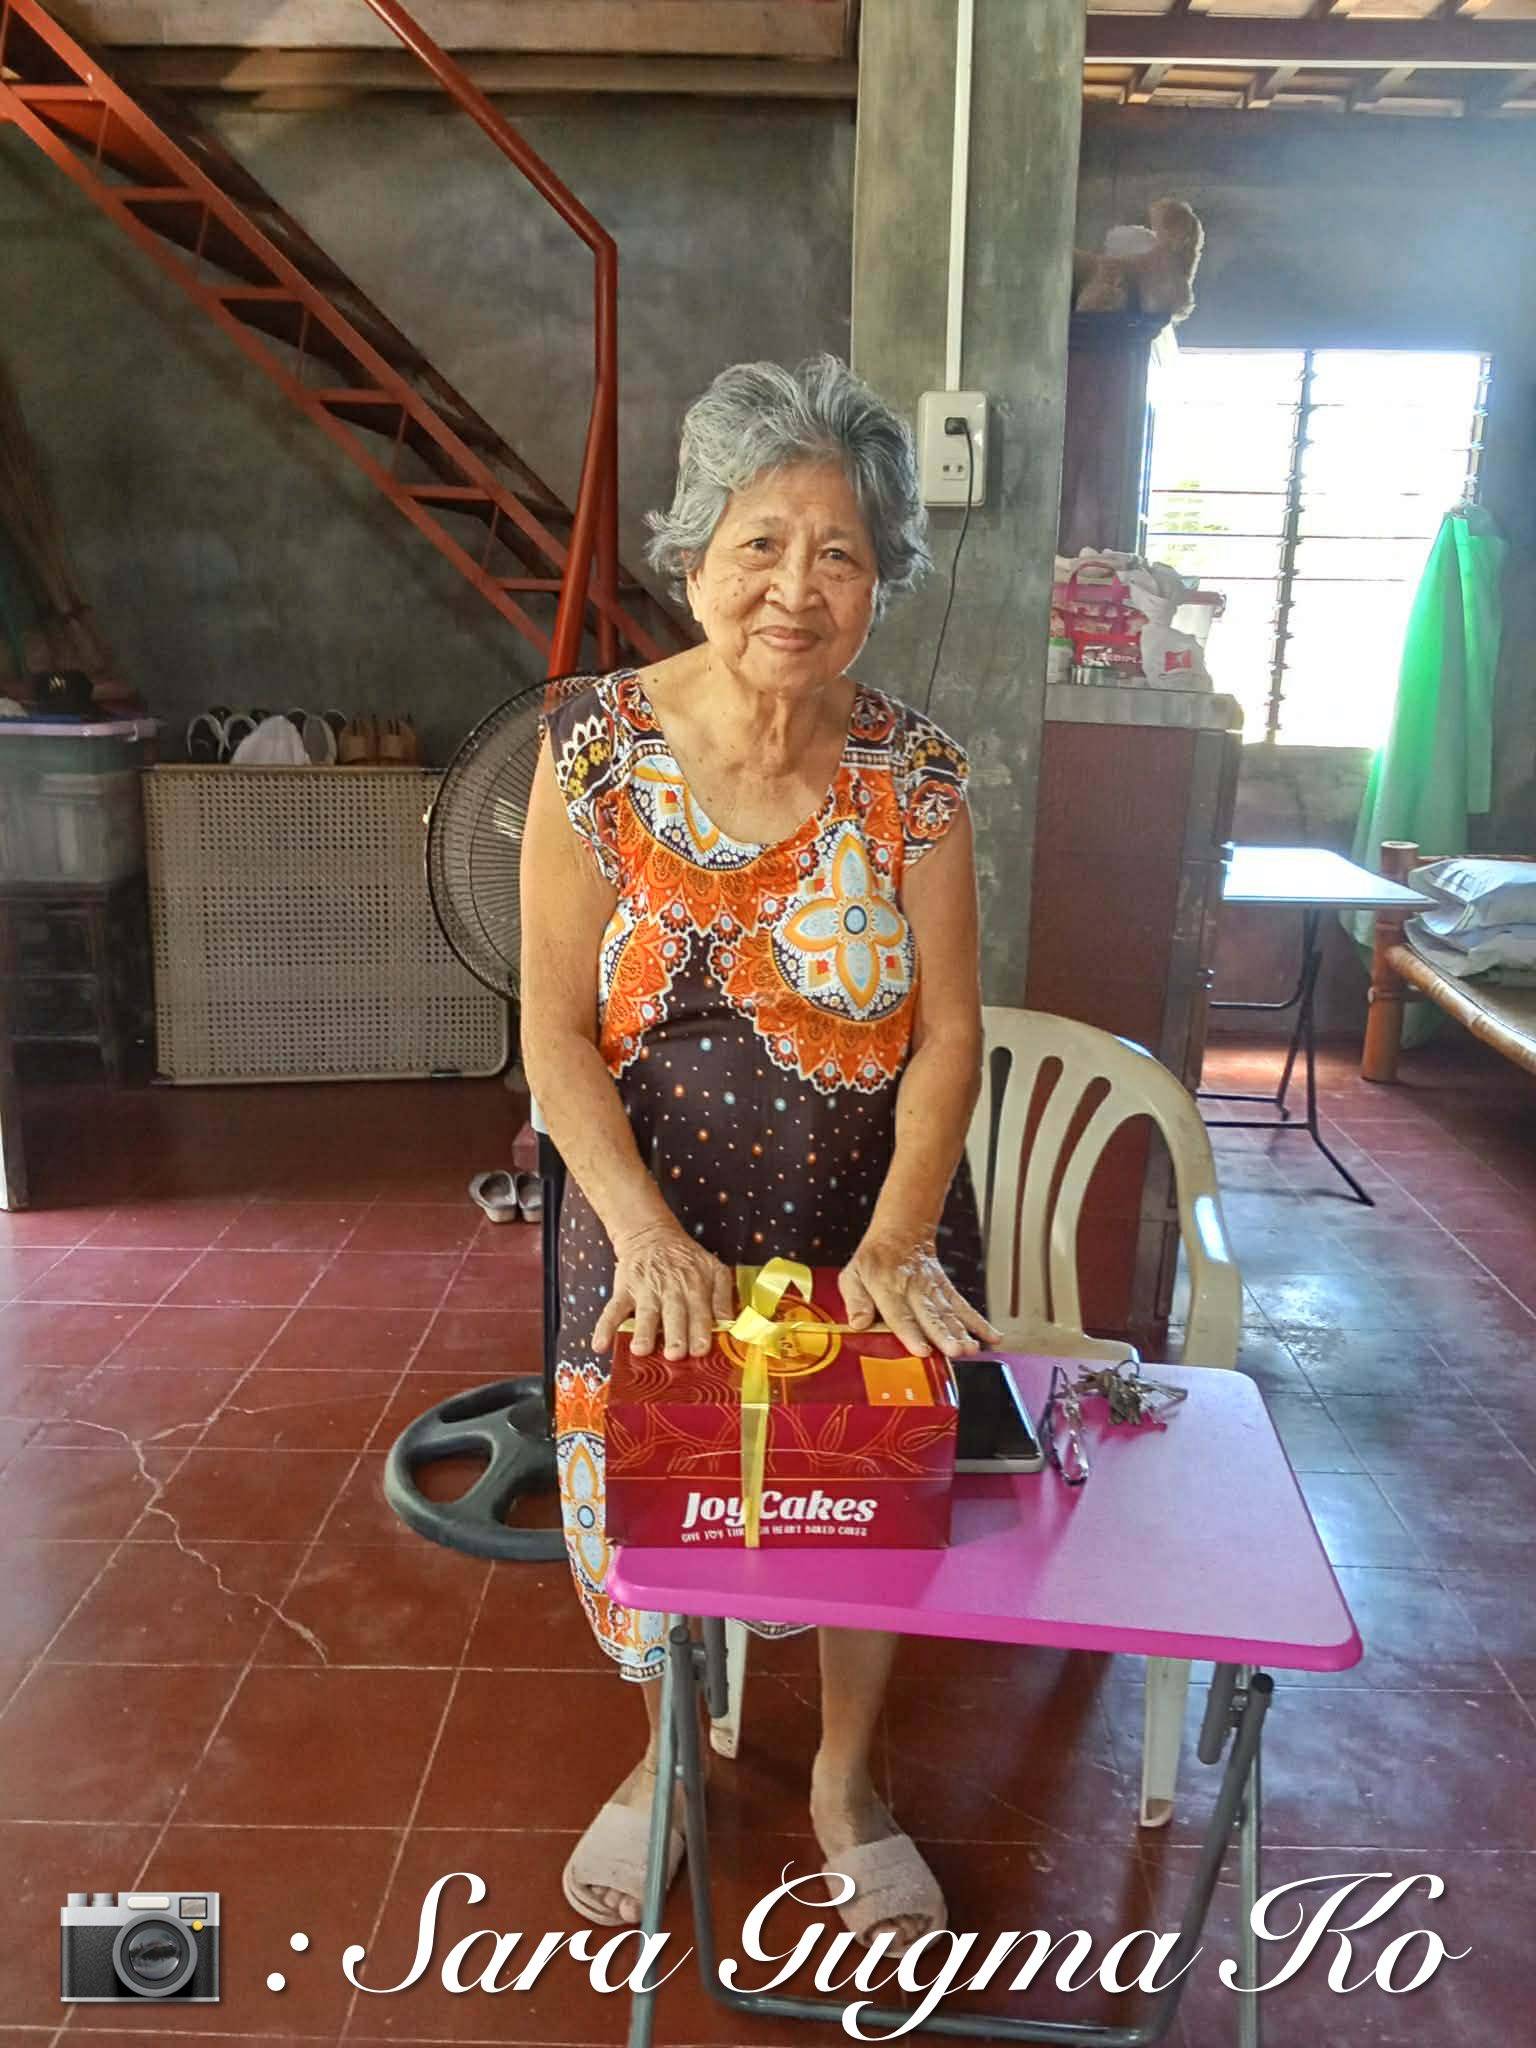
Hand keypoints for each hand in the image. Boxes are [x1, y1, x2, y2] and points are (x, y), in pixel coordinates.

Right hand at [593, 1220, 735, 1360]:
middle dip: (674, 1334)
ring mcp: (645, 1291)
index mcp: (695, 1287)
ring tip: (641, 1350)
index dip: (700, 1331)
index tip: (700, 1350)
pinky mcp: (623, 1290)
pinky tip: (600, 1345)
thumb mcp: (714, 1269)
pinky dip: (604, 1327)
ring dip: (643, 1331)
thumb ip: (723, 1296)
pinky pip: (612, 1310)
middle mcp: (671, 1290)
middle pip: (674, 1314)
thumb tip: (729, 1323)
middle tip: (674, 1354)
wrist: (651, 1235)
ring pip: (645, 1313)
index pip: (700, 1311)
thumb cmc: (686, 1260)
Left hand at [839, 1231, 997, 1359]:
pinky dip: (979, 1323)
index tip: (922, 1350)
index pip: (898, 1312)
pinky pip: (964, 1307)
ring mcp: (933, 1290)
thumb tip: (858, 1324)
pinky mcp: (947, 1291)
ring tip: (972, 1350)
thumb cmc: (873, 1261)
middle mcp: (913, 1289)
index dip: (910, 1332)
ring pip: (949, 1313)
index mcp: (886, 1286)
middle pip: (930, 1315)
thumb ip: (855, 1300)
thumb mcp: (852, 1275)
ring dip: (962, 1332)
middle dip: (944, 1335)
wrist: (900, 1234)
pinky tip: (992, 1338)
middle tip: (956, 1351)